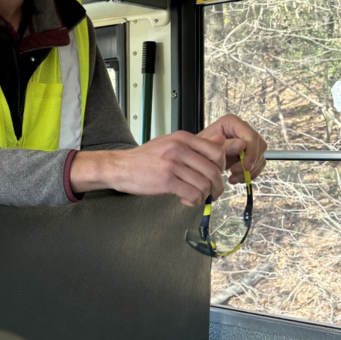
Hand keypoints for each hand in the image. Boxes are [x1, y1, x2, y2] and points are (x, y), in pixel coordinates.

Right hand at [71, 131, 226, 206]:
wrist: (119, 167)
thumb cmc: (144, 158)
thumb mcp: (170, 143)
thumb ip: (195, 144)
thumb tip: (221, 140)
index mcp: (182, 138)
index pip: (216, 151)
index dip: (221, 166)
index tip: (215, 175)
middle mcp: (179, 148)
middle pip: (213, 170)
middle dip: (217, 186)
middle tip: (213, 192)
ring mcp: (172, 164)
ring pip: (204, 184)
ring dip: (205, 195)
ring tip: (197, 197)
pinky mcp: (166, 181)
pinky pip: (192, 194)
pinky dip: (194, 201)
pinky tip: (186, 200)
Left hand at [199, 114, 266, 182]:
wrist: (196, 157)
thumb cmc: (198, 149)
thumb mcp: (208, 147)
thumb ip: (225, 145)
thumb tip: (243, 144)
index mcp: (232, 122)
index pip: (251, 136)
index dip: (252, 152)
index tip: (246, 167)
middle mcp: (242, 129)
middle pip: (259, 146)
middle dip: (250, 162)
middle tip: (235, 173)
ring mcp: (247, 141)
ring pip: (260, 157)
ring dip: (249, 171)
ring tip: (233, 178)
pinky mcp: (249, 153)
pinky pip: (258, 164)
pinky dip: (250, 174)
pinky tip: (236, 179)